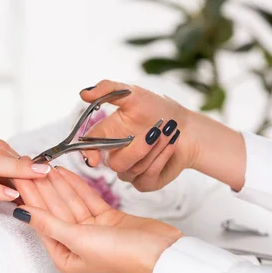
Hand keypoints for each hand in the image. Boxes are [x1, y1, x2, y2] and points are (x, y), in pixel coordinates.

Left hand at [13, 167, 181, 272]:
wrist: (161, 253)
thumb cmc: (122, 255)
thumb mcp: (79, 239)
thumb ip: (49, 223)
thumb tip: (22, 214)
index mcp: (64, 255)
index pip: (41, 220)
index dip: (28, 197)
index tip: (16, 177)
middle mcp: (75, 243)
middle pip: (52, 209)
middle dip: (39, 187)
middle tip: (25, 165)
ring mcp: (91, 230)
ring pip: (68, 201)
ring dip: (56, 183)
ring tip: (41, 164)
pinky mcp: (106, 218)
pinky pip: (85, 199)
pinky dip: (75, 185)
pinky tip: (62, 172)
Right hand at [79, 80, 195, 191]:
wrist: (187, 127)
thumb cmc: (159, 110)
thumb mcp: (134, 94)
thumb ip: (109, 90)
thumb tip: (84, 93)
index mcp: (106, 136)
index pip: (89, 148)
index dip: (88, 154)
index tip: (93, 159)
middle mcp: (114, 156)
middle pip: (115, 163)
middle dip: (139, 148)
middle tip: (157, 131)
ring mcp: (129, 171)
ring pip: (133, 170)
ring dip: (155, 149)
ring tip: (169, 132)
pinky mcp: (145, 182)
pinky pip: (147, 178)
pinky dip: (162, 159)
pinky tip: (171, 147)